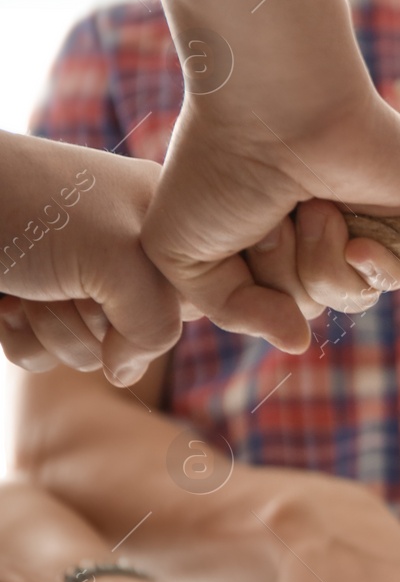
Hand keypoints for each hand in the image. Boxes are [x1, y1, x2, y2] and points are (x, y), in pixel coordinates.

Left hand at [0, 135, 181, 386]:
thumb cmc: (29, 208)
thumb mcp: (118, 258)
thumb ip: (155, 324)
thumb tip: (123, 373)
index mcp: (165, 221)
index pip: (198, 295)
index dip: (166, 309)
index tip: (128, 287)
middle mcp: (126, 250)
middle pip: (143, 332)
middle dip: (98, 322)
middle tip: (68, 284)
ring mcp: (77, 277)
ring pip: (91, 351)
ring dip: (52, 330)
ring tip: (27, 288)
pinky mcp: (32, 301)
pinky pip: (45, 355)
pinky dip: (20, 337)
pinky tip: (4, 302)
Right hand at [140, 0, 399, 353]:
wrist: (275, 111)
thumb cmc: (220, 168)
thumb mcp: (184, 257)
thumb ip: (234, 311)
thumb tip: (297, 342)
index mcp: (265, 237)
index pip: (267, 306)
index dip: (247, 286)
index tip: (232, 229)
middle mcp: (315, 232)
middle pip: (305, 306)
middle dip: (279, 269)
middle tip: (272, 209)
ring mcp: (364, 224)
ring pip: (348, 296)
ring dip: (317, 259)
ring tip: (310, 204)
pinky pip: (398, 278)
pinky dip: (372, 262)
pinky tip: (352, 234)